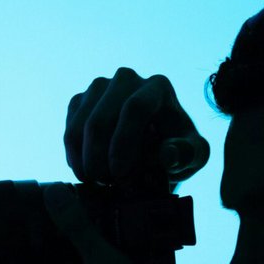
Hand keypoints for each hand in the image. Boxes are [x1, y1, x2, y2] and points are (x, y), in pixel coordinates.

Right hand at [66, 67, 210, 185]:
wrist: (156, 149)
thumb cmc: (178, 150)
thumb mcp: (194, 156)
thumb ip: (187, 154)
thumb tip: (168, 154)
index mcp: (158, 87)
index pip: (134, 108)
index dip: (123, 142)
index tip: (119, 173)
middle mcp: (126, 79)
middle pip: (102, 116)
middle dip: (99, 156)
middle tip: (105, 184)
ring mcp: (99, 88)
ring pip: (81, 123)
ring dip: (85, 158)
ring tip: (97, 182)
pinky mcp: (80, 102)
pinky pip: (69, 128)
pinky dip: (74, 155)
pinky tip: (87, 172)